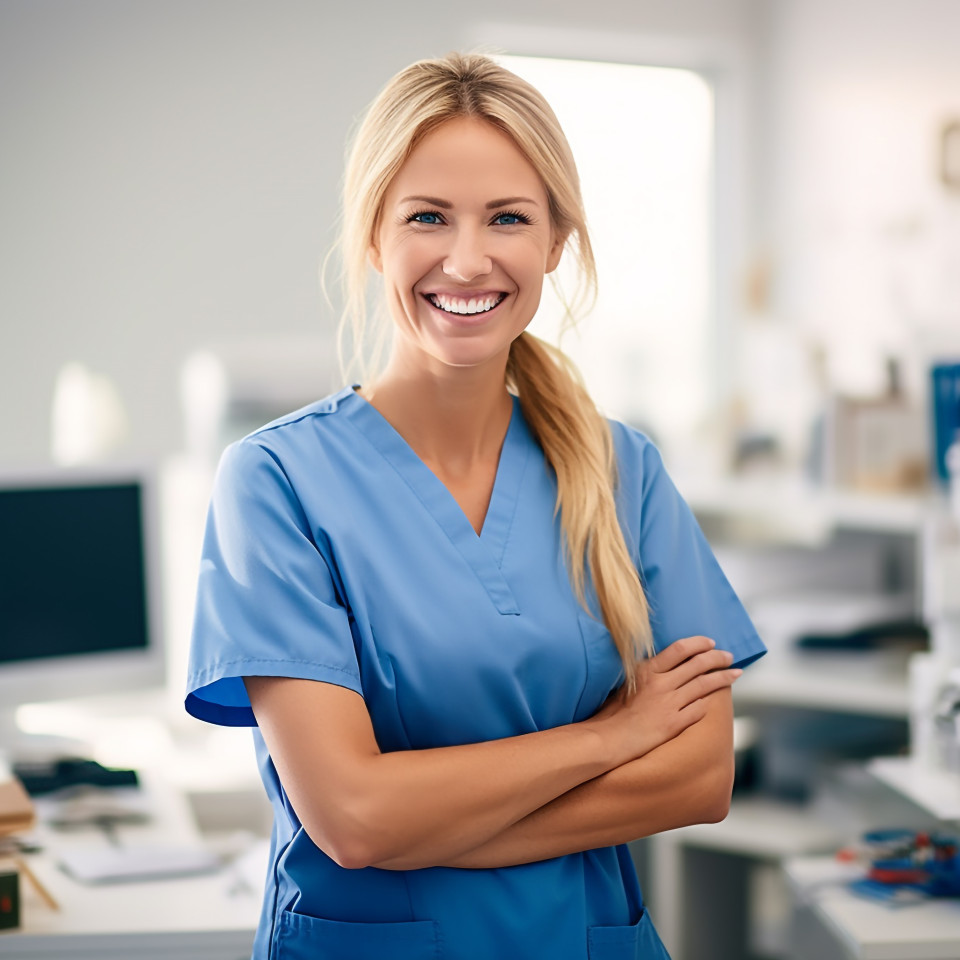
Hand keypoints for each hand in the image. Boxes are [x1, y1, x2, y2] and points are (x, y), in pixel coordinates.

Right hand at [589, 635, 740, 767]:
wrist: (609, 739)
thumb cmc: (612, 712)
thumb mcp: (627, 682)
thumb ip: (647, 672)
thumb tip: (665, 665)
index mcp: (648, 670)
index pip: (680, 649)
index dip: (699, 644)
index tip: (710, 643)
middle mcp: (661, 684)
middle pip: (698, 664)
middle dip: (718, 658)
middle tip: (729, 656)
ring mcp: (669, 704)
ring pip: (704, 685)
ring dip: (723, 678)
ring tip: (735, 673)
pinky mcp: (674, 723)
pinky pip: (698, 709)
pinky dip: (706, 703)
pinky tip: (712, 701)